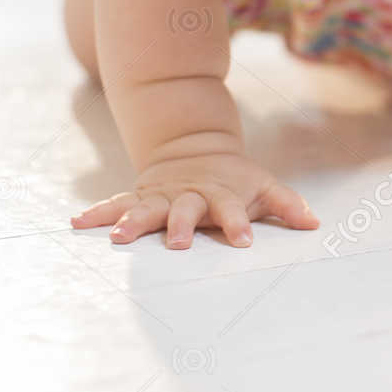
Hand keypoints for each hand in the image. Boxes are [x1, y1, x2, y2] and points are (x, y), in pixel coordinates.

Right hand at [71, 149, 319, 249]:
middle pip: (184, 210)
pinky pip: (115, 204)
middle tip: (179, 245)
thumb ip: (287, 205)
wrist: (196, 146)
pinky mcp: (140, 196)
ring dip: (131, 222)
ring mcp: (161, 196)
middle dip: (181, 226)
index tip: (244, 242)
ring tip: (117, 237)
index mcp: (220, 196)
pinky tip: (76, 223)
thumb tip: (315, 224)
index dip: (239, 225)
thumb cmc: (236, 178)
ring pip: (145, 208)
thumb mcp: (264, 186)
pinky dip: (98, 212)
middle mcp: (188, 196)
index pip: (232, 211)